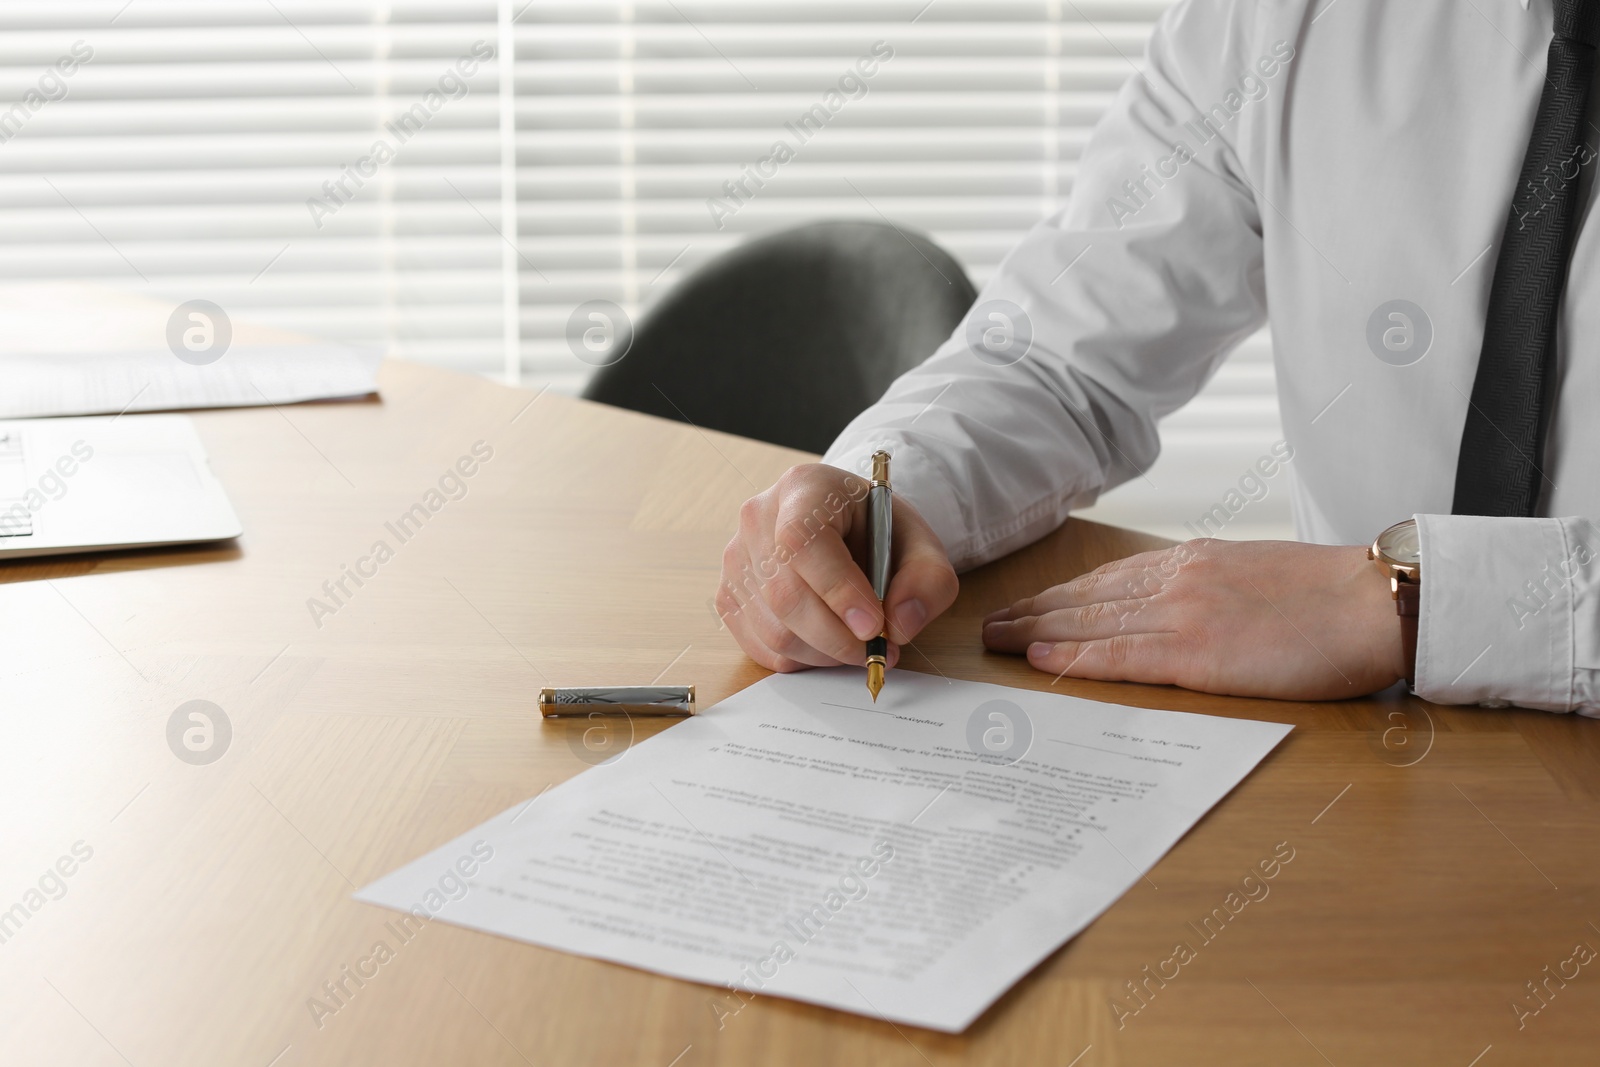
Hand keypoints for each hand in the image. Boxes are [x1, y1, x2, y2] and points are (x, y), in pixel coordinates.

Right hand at [717, 463, 959, 672]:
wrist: (846, 528)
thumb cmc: (878, 533)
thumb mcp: (921, 543)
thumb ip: (928, 580)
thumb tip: (900, 624)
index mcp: (804, 489)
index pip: (804, 542)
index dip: (838, 591)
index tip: (874, 626)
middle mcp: (758, 519)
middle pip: (785, 595)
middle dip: (838, 638)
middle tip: (879, 650)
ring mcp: (737, 559)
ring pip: (774, 630)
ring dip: (825, 653)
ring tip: (858, 644)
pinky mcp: (729, 595)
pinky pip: (761, 647)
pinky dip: (803, 658)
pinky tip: (828, 642)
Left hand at [981, 539, 1406, 699]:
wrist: (1374, 602)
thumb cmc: (1331, 596)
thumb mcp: (1258, 572)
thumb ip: (1214, 585)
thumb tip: (1189, 605)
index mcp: (1193, 560)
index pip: (1109, 578)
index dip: (1061, 594)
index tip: (1029, 606)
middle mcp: (1176, 580)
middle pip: (1086, 597)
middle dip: (1033, 612)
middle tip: (991, 626)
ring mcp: (1182, 614)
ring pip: (1090, 623)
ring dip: (1036, 634)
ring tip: (997, 643)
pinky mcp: (1195, 653)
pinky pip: (1119, 656)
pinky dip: (1074, 658)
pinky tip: (1041, 661)